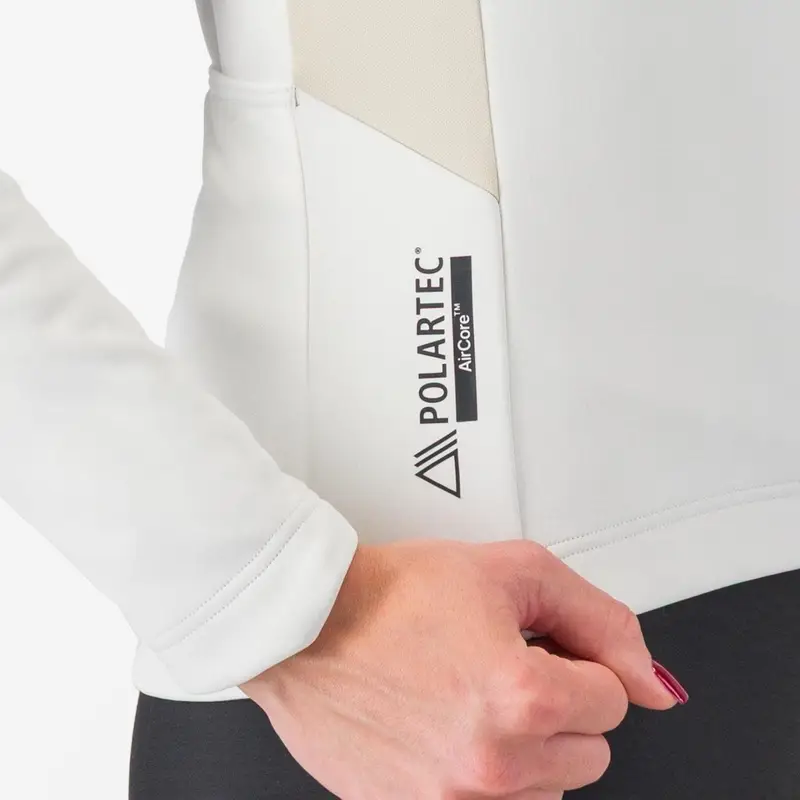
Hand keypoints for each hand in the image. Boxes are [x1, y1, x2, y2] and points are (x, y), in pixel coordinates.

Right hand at [241, 540, 678, 798]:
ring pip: (546, 788)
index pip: (612, 700)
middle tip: (500, 665)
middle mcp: (493, 763)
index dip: (575, 660)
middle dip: (558, 707)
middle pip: (588, 752)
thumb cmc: (394, 594)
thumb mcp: (514, 571)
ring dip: (525, 747)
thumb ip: (600, 620)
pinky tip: (449, 728)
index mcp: (523, 697)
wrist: (308, 622)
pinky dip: (486, 775)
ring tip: (470, 695)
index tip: (537, 645)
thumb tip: (655, 684)